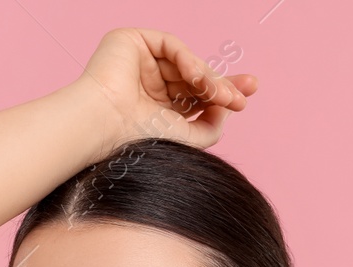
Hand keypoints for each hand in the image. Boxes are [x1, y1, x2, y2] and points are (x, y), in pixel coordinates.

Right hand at [77, 27, 257, 149]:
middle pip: (195, 76)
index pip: (195, 94)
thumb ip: (212, 126)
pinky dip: (188, 60)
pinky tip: (196, 78)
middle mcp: (149, 83)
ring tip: (223, 95)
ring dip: (208, 78)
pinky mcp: (132, 42)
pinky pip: (171, 46)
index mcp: (158, 107)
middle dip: (222, 85)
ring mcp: (141, 62)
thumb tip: (228, 107)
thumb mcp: (187, 137)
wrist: (106, 124)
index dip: (222, 92)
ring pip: (186, 63)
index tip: (246, 97)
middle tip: (241, 96)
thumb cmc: (138, 137)